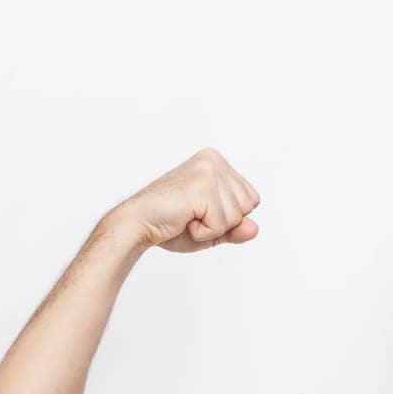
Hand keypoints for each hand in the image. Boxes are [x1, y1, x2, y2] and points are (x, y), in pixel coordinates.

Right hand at [109, 147, 261, 252]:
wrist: (137, 224)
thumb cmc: (170, 224)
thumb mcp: (213, 229)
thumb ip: (236, 228)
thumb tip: (254, 228)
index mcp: (216, 162)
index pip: (251, 199)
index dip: (229, 217)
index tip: (200, 210)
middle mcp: (214, 160)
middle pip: (248, 207)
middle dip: (223, 222)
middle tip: (192, 215)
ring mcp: (208, 170)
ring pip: (236, 217)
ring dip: (212, 228)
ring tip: (187, 217)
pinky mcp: (201, 186)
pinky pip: (221, 225)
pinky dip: (203, 233)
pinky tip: (184, 221)